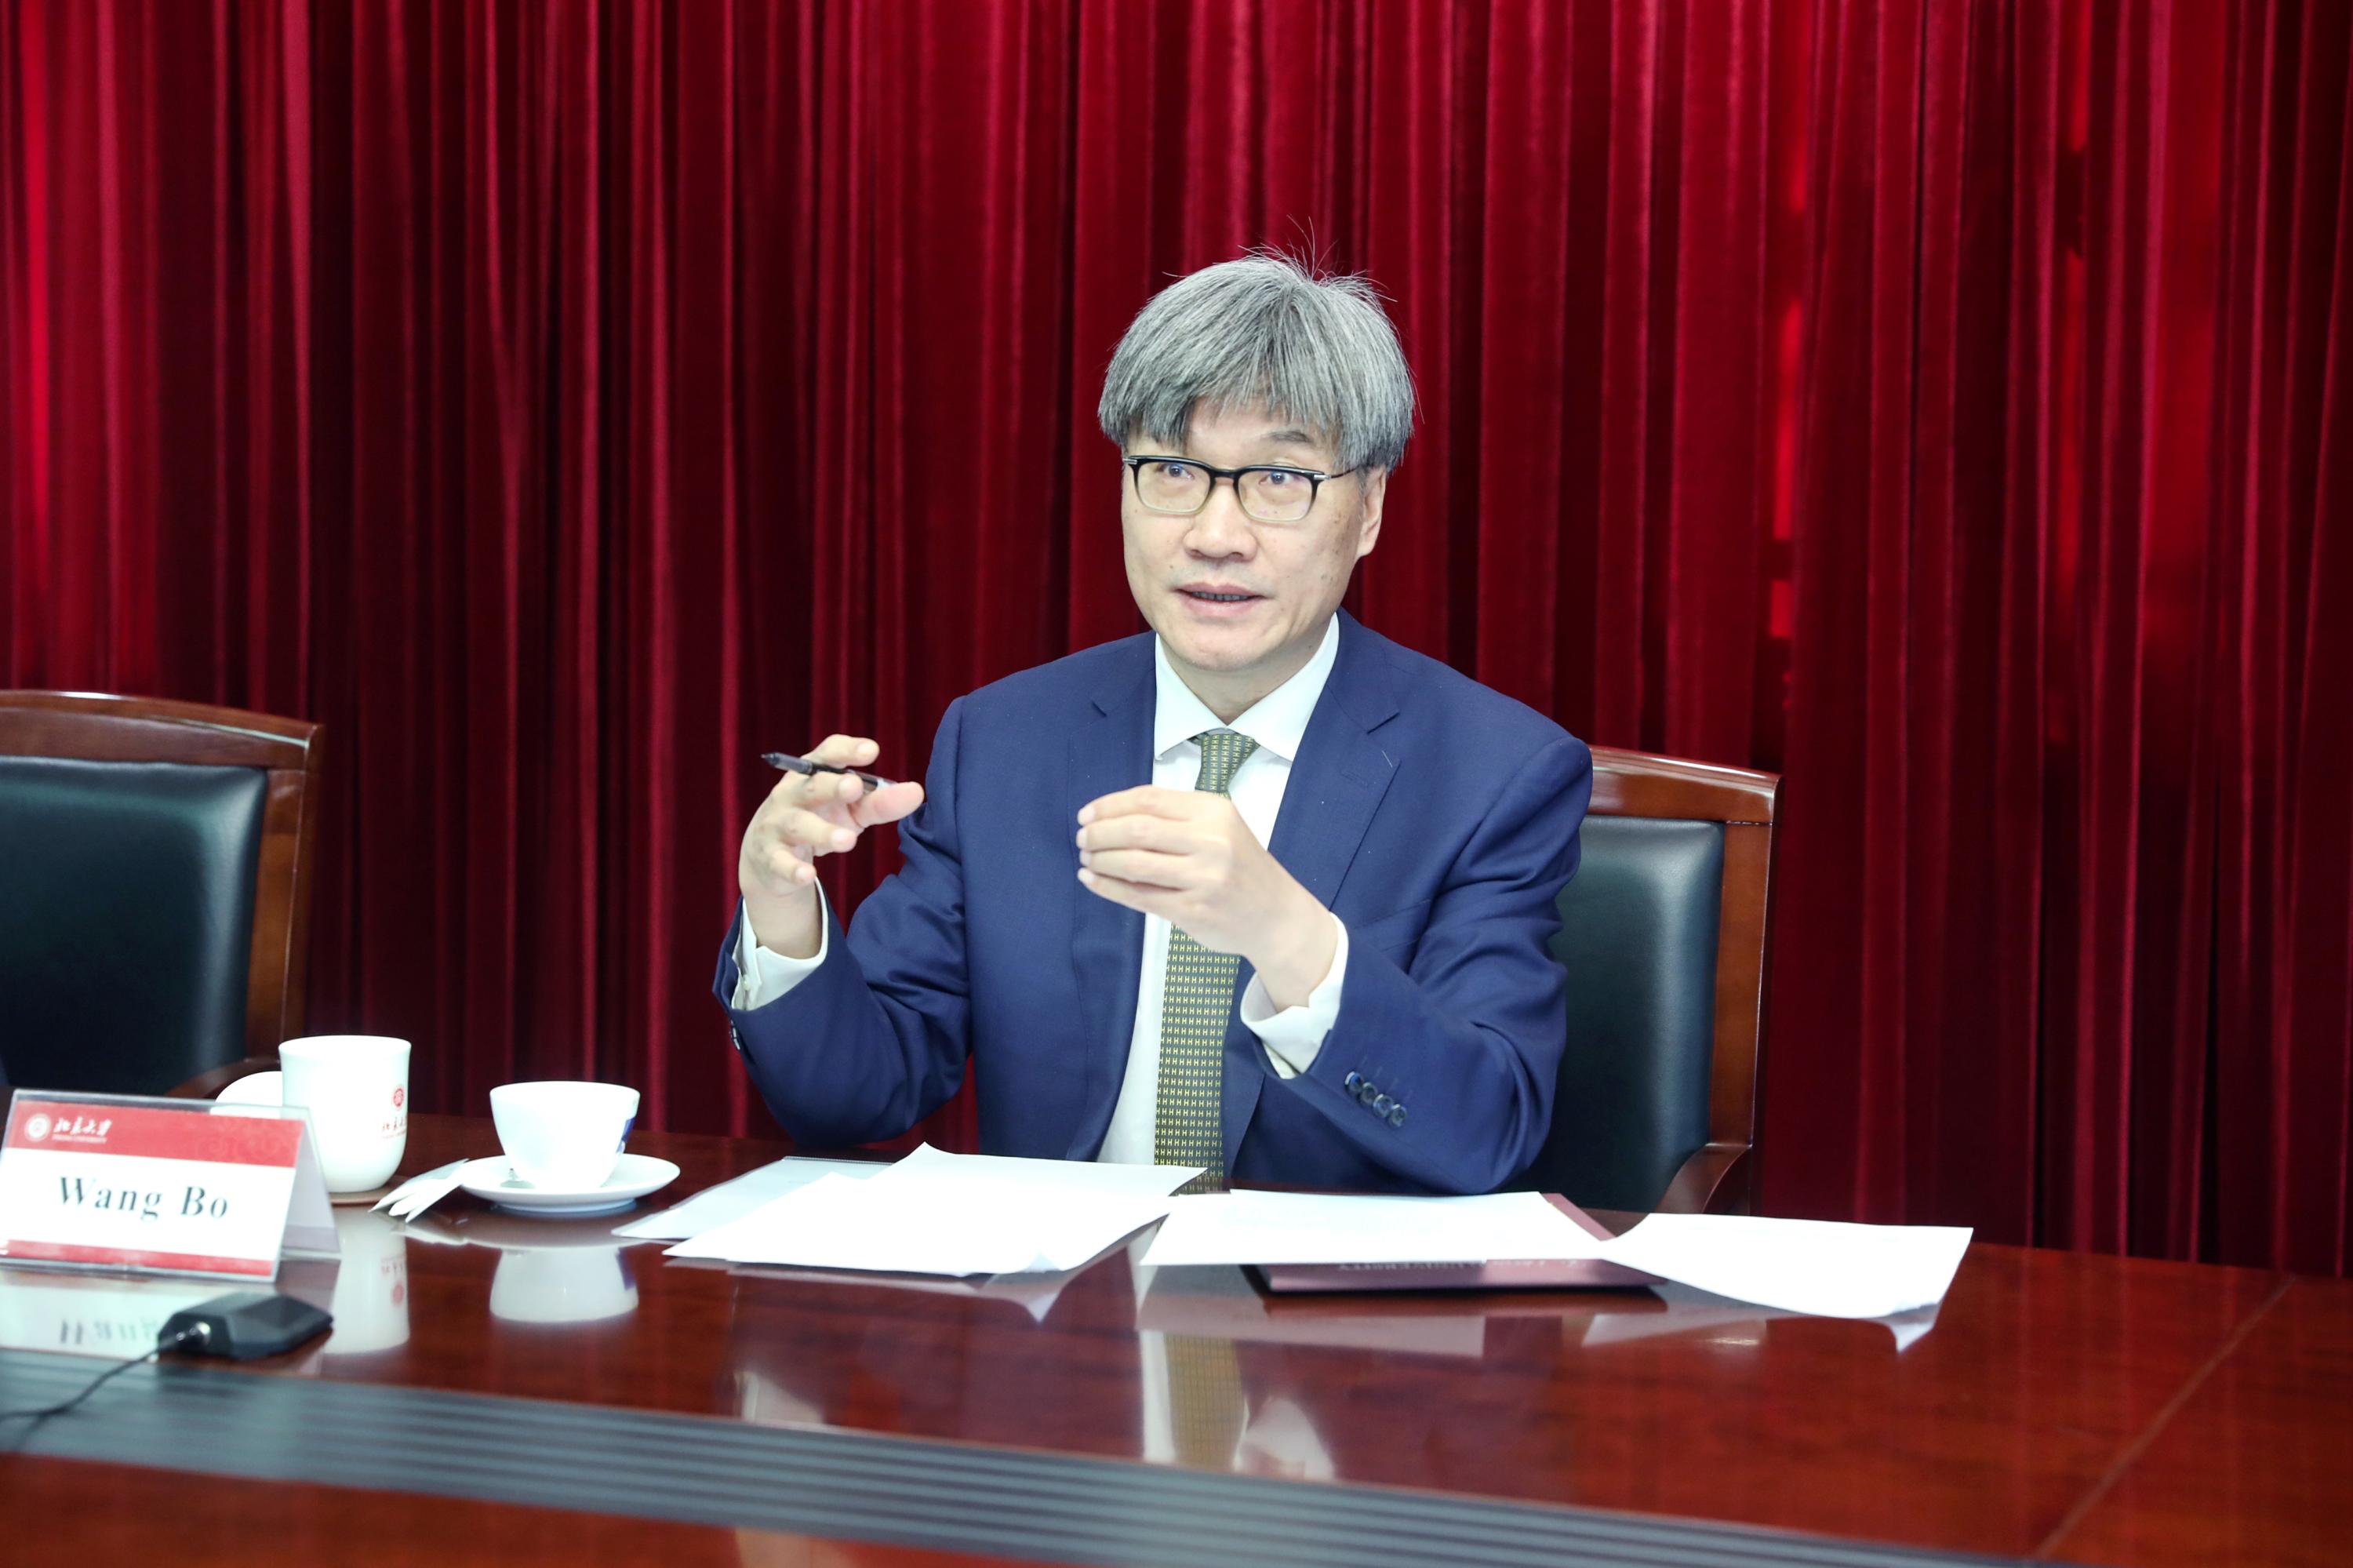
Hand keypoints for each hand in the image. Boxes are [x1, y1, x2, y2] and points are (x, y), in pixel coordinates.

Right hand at [738, 735, 924, 958]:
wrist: (769, 855)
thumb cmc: (819, 819)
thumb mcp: (851, 809)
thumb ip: (880, 801)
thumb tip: (917, 792)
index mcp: (812, 775)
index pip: (826, 754)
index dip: (846, 750)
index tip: (871, 751)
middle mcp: (791, 795)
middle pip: (810, 786)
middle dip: (831, 786)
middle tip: (854, 787)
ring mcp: (777, 825)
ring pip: (798, 825)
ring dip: (822, 832)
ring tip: (847, 840)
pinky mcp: (770, 857)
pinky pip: (780, 862)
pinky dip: (794, 869)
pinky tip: (810, 875)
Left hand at [1074, 787, 1336, 1008]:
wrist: (1276, 915)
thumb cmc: (1240, 867)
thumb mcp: (1219, 828)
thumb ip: (1175, 818)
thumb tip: (1109, 816)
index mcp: (1214, 811)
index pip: (1149, 799)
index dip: (1109, 805)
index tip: (1086, 814)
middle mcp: (1211, 841)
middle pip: (1137, 829)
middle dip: (1099, 833)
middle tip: (1082, 839)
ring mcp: (1203, 877)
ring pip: (1134, 863)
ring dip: (1101, 860)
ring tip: (1086, 860)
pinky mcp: (1194, 910)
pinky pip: (1140, 897)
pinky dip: (1109, 888)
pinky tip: (1093, 881)